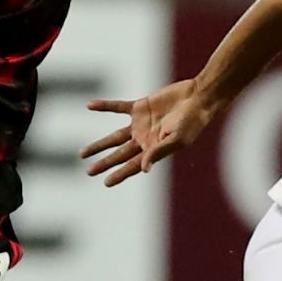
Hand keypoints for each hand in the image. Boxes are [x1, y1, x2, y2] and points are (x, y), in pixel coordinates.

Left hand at [80, 80, 216, 186]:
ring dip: (100, 144)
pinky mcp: (140, 107)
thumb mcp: (177, 140)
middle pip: (120, 154)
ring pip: (115, 136)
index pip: (133, 165)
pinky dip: (104, 106)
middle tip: (89, 172)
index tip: (106, 182)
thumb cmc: (192, 121)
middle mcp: (145, 139)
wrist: (198, 97)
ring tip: (83, 153)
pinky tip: (90, 106)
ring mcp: (141, 124)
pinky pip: (118, 107)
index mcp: (154, 150)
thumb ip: (158, 152)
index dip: (119, 174)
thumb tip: (144, 170)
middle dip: (104, 163)